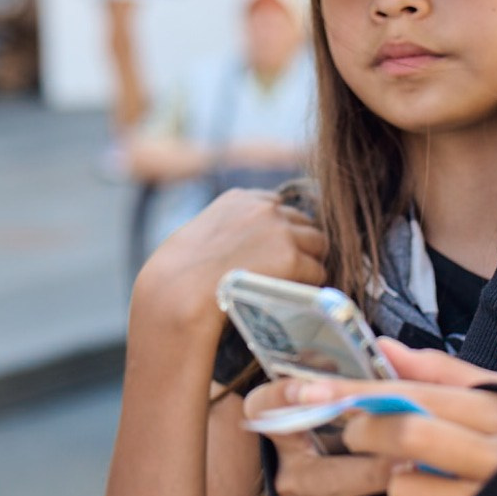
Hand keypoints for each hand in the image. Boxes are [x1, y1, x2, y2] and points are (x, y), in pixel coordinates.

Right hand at [130, 188, 324, 344]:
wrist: (179, 291)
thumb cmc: (180, 274)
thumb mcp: (203, 236)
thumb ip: (230, 230)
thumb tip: (246, 250)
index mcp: (240, 198)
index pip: (278, 206)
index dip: (280, 231)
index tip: (272, 252)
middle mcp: (264, 208)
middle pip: (305, 223)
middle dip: (300, 245)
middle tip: (287, 273)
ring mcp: (280, 231)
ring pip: (317, 246)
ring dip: (308, 265)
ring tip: (290, 287)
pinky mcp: (291, 258)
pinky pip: (318, 273)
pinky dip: (309, 286)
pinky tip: (292, 297)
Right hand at [255, 341, 496, 495]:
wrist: (366, 492)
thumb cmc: (372, 433)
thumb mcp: (373, 401)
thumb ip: (382, 375)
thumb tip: (387, 347)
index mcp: (292, 429)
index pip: (266, 408)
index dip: (285, 399)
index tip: (316, 391)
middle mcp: (291, 474)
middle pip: (317, 476)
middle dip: (368, 472)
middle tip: (411, 461)